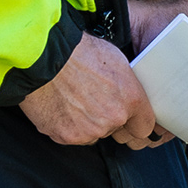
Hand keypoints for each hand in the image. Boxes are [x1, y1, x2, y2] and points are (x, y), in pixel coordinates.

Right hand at [21, 33, 165, 148]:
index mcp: (131, 100)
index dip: (135, 123)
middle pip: (116, 130)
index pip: (145, 128)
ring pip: (93, 134)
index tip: (130, 120)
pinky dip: (66, 125)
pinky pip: (71, 136)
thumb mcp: (117, 61)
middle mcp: (113, 119)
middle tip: (93, 101)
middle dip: (108, 121)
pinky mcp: (66, 136)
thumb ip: (127, 88)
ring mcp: (89, 131)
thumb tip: (128, 97)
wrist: (43, 57)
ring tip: (73, 99)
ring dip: (87, 123)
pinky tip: (60, 105)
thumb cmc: (78, 51)